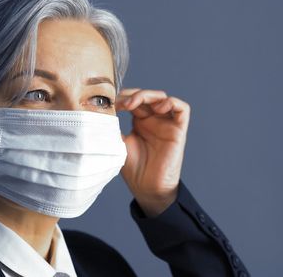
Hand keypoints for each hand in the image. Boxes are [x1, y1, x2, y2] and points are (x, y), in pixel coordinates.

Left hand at [115, 88, 190, 216]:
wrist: (146, 187)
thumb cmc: (133, 168)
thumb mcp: (117, 143)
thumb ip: (112, 126)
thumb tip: (100, 111)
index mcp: (140, 121)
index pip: (134, 99)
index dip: (123, 97)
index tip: (111, 104)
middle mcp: (154, 120)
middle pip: (147, 95)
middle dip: (133, 94)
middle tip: (121, 104)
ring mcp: (167, 124)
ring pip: (163, 98)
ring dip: (149, 95)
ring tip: (134, 104)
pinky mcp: (178, 130)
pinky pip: (182, 109)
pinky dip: (171, 102)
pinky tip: (157, 108)